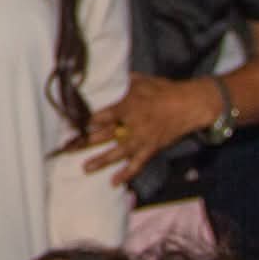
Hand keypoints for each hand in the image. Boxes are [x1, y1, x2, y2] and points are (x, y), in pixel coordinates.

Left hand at [84, 75, 216, 185]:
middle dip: (85, 142)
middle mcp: (132, 124)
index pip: (101, 116)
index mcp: (127, 106)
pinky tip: (114, 182)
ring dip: (101, 161)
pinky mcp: (151, 149)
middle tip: (68, 148)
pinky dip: (126, 174)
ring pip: (118, 153)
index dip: (85, 122)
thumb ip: (124, 83)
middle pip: (104, 135)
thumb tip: (110, 77)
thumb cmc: (165, 90)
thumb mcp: (141, 81)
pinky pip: (137, 164)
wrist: (190, 105)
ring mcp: (142, 139)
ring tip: (85, 168)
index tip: (71, 126)